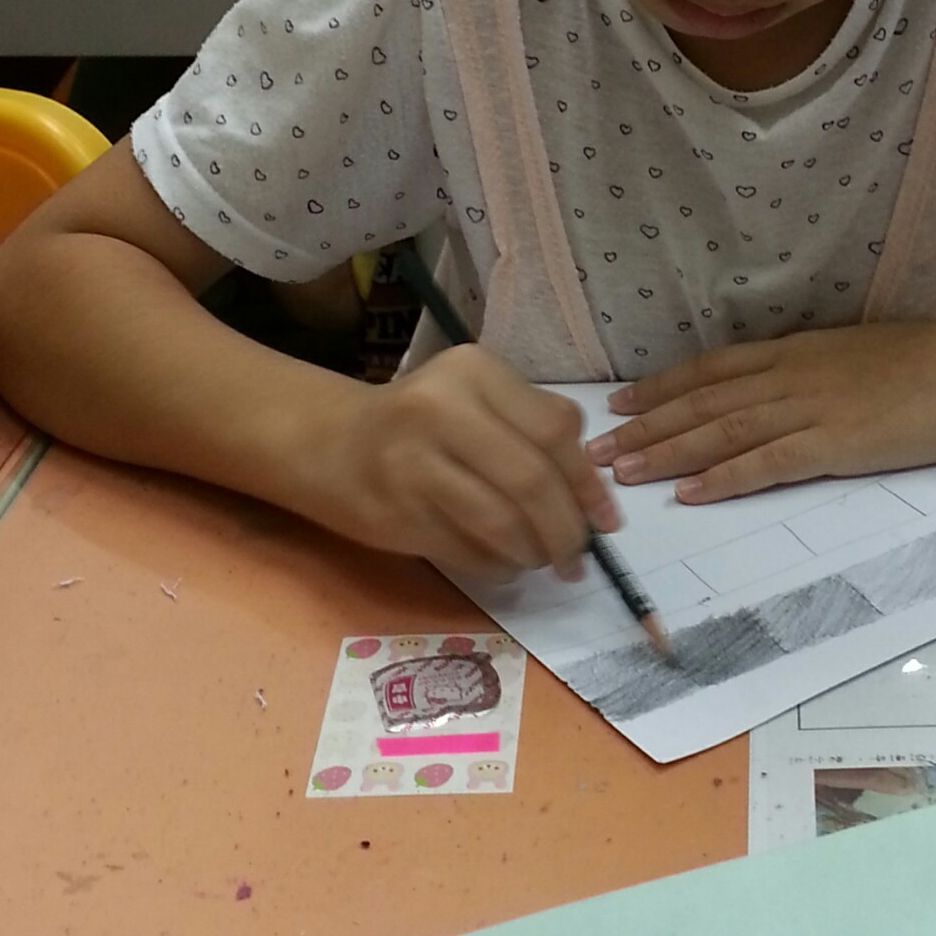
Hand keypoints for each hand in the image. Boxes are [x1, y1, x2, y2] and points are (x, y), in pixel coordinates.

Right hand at [311, 346, 618, 577]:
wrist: (331, 445)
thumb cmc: (421, 425)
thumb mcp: (476, 400)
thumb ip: (533, 431)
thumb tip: (594, 500)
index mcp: (473, 370)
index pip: (555, 429)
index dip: (587, 482)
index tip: (604, 519)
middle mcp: (441, 407)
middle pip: (533, 480)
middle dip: (566, 529)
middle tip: (576, 555)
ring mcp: (413, 462)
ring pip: (503, 522)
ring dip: (533, 552)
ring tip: (540, 559)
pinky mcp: (397, 512)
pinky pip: (469, 551)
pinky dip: (498, 565)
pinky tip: (502, 563)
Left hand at [587, 322, 935, 504]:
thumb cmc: (931, 365)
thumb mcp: (857, 355)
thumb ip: (813, 372)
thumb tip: (780, 389)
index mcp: (796, 352)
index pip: (711, 370)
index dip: (660, 388)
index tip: (617, 403)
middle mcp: (791, 375)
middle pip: (702, 402)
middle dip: (644, 427)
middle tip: (595, 450)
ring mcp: (810, 409)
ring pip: (721, 432)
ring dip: (666, 452)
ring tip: (620, 473)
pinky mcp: (835, 445)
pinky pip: (767, 464)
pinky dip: (724, 478)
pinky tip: (690, 493)